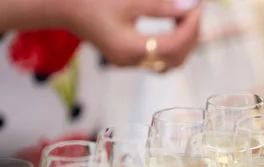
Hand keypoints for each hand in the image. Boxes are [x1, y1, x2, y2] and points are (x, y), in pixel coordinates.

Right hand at [62, 0, 200, 70]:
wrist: (65, 8)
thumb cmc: (92, 0)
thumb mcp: (128, 0)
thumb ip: (160, 5)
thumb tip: (190, 6)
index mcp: (129, 49)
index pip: (173, 45)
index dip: (190, 26)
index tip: (197, 6)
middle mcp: (131, 62)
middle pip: (175, 58)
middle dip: (191, 34)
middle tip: (196, 9)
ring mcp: (129, 63)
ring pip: (170, 62)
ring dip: (184, 42)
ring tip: (188, 16)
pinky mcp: (128, 59)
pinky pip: (159, 59)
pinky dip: (173, 45)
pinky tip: (175, 26)